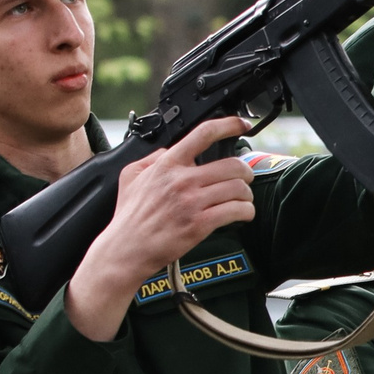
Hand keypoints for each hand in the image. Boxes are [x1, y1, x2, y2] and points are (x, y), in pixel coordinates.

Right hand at [66, 116, 256, 340]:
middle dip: (245, 171)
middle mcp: (181, 180)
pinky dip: (246, 212)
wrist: (127, 248)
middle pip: (233, 165)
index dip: (228, 125)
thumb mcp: (130, 176)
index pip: (202, 134)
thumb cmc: (130, 216)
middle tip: (244, 178)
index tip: (241, 125)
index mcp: (167, 165)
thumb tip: (171, 149)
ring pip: (239, 188)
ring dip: (246, 194)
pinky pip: (237, 210)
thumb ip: (153, 158)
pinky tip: (241, 214)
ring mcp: (192, 201)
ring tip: (241, 199)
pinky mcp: (200, 223)